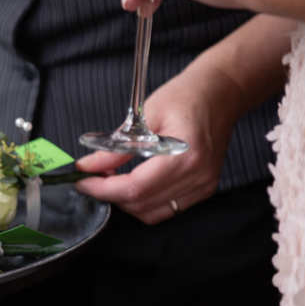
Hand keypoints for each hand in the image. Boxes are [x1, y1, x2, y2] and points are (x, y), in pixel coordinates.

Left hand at [74, 63, 239, 224]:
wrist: (221, 92)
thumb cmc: (186, 96)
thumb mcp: (144, 115)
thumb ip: (116, 147)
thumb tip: (89, 166)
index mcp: (185, 155)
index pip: (135, 189)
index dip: (103, 189)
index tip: (82, 181)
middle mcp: (197, 176)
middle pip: (141, 205)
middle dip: (110, 195)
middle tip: (95, 176)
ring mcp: (203, 185)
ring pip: (152, 213)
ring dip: (126, 201)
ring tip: (112, 179)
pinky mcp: (203, 189)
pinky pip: (166, 209)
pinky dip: (143, 201)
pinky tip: (133, 183)